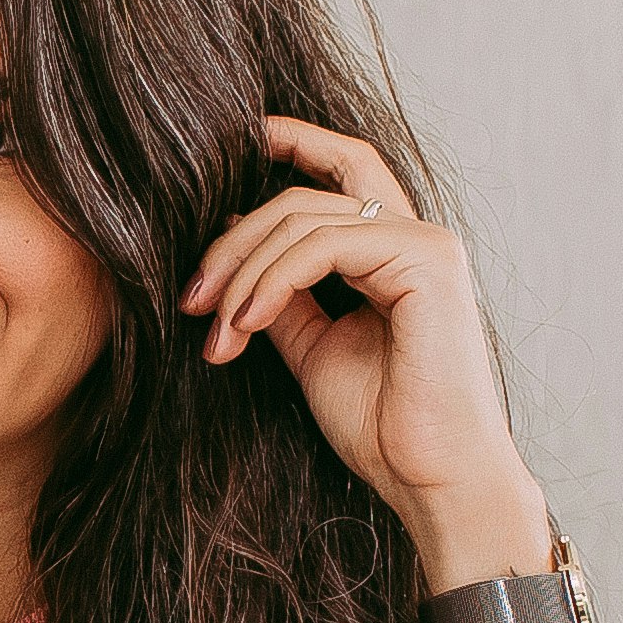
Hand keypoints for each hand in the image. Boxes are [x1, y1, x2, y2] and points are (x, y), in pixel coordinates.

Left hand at [179, 113, 549, 579]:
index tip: (236, 142)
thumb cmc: (385, 427)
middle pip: (305, 196)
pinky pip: (325, 246)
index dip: (295, 141)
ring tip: (216, 332)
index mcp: (397, 252)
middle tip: (191, 300)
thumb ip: (283, 298)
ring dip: (244, 272)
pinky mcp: (427, 261)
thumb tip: (232, 254)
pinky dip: (273, 280)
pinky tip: (245, 322)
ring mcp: (426, 244)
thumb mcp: (315, 349)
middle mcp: (417, 237)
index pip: (344, 170)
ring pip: (306, 219)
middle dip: (235, 241)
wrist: (432, 480)